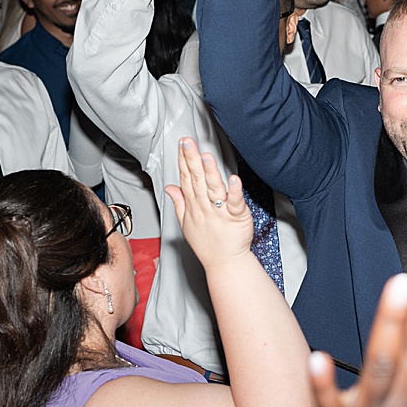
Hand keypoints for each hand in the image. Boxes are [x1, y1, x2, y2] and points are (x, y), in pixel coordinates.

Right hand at [165, 137, 252, 270]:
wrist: (225, 264)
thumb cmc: (208, 244)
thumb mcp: (187, 223)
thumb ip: (179, 202)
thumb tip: (169, 187)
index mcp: (194, 206)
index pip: (186, 179)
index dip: (183, 161)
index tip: (182, 144)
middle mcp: (205, 207)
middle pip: (197, 180)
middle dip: (192, 159)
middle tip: (188, 142)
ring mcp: (220, 212)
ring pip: (213, 189)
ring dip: (210, 172)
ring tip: (206, 156)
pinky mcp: (237, 218)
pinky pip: (234, 203)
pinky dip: (234, 192)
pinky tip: (233, 179)